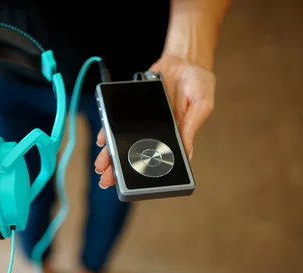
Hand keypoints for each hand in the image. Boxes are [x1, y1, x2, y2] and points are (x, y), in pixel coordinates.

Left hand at [94, 55, 215, 187]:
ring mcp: (142, 124)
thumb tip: (186, 154)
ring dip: (110, 155)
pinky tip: (101, 141)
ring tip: (100, 166)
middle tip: (106, 180)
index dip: (144, 173)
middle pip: (135, 155)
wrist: (183, 59)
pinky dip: (107, 132)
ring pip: (123, 143)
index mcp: (175, 137)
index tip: (131, 183)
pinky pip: (116, 123)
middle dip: (119, 169)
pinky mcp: (131, 111)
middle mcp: (155, 133)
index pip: (157, 160)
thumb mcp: (201, 105)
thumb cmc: (198, 83)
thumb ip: (191, 127)